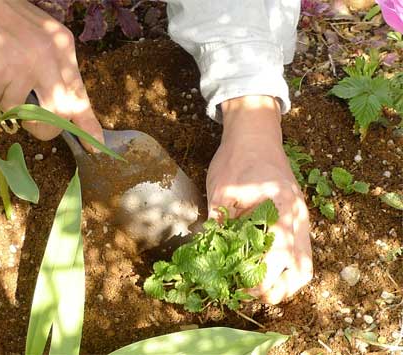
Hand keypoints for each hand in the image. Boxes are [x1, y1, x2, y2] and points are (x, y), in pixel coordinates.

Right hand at [0, 0, 102, 150]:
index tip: (96, 146)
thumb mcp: (38, 42)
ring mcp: (24, 63)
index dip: (88, 124)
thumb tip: (60, 112)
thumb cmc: (1, 23)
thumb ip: (51, 72)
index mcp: (62, 48)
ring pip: (22, 112)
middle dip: (43, 127)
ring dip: (5, 102)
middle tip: (28, 119)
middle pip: (58, 114)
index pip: (80, 94)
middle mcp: (49, 56)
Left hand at [207, 96, 312, 303]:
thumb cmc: (236, 159)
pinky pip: (302, 254)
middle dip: (273, 290)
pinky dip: (287, 270)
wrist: (254, 135)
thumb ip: (218, 226)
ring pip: (304, 267)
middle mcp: (298, 219)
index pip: (277, 258)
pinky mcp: (297, 218)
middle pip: (297, 271)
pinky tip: (267, 273)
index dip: (258, 279)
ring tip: (258, 290)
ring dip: (283, 284)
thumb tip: (210, 259)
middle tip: (246, 293)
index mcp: (281, 209)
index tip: (237, 287)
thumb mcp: (221, 192)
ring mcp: (301, 219)